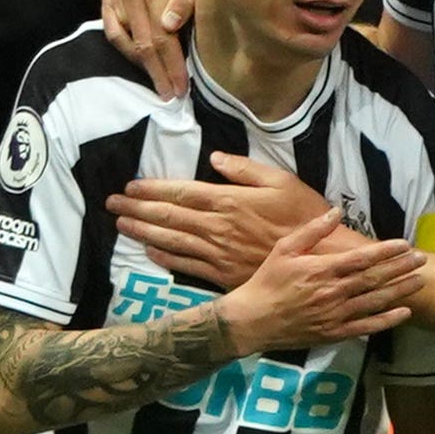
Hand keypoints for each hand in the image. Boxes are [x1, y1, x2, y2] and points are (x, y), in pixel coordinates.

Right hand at [101, 0, 205, 99]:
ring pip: (125, 42)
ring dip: (142, 66)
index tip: (181, 89)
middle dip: (158, 73)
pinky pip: (113, 33)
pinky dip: (126, 51)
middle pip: (143, 43)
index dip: (171, 66)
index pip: (161, 36)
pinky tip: (144, 64)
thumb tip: (168, 24)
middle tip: (170, 95)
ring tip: (160, 84)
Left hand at [113, 154, 336, 287]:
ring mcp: (219, 253)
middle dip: (137, 208)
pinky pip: (187, 265)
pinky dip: (165, 258)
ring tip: (121, 224)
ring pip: (171, 240)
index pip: (181, 192)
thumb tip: (215, 158)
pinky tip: (149, 251)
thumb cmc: (305, 216)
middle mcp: (217, 227)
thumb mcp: (282, 180)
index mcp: (229, 200)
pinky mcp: (224, 274)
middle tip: (112, 203)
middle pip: (168, 216)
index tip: (131, 185)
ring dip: (143, 231)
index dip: (152, 188)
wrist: (322, 261)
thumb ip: (246, 169)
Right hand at [215, 211, 424, 350]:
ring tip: (420, 281)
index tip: (405, 244)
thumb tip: (335, 212)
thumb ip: (312, 231)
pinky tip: (404, 312)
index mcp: (322, 270)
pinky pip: (366, 327)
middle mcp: (333, 292)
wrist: (253, 320)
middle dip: (401, 268)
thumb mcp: (284, 249)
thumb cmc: (267, 281)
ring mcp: (336, 314)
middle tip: (422, 259)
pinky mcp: (335, 333)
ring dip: (400, 291)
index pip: (362, 258)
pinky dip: (387, 320)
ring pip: (375, 301)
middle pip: (375, 278)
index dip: (386, 251)